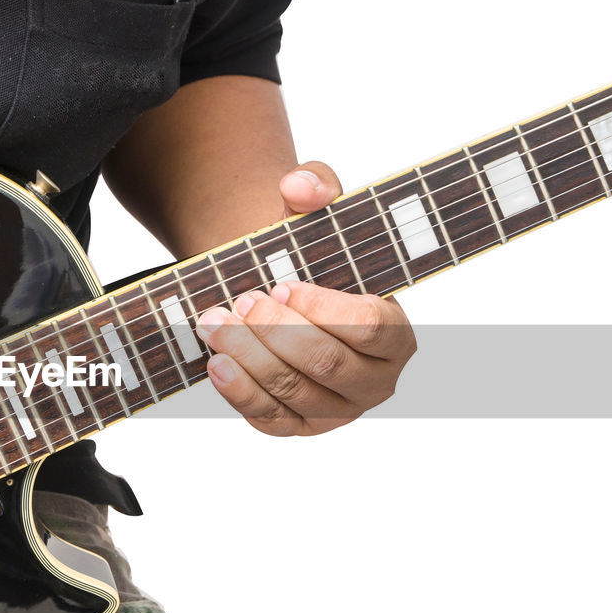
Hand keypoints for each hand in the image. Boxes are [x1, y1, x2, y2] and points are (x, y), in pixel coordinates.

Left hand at [195, 162, 416, 435]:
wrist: (279, 295)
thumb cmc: (310, 259)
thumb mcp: (317, 215)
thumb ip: (317, 186)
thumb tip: (298, 185)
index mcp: (396, 334)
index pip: (369, 328)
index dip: (323, 308)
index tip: (283, 285)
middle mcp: (376, 381)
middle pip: (327, 363)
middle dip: (277, 331)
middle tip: (242, 300)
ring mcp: (339, 411)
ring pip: (294, 392)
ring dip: (249, 357)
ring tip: (216, 324)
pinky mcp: (300, 427)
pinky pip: (271, 419)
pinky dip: (240, 392)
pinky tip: (217, 363)